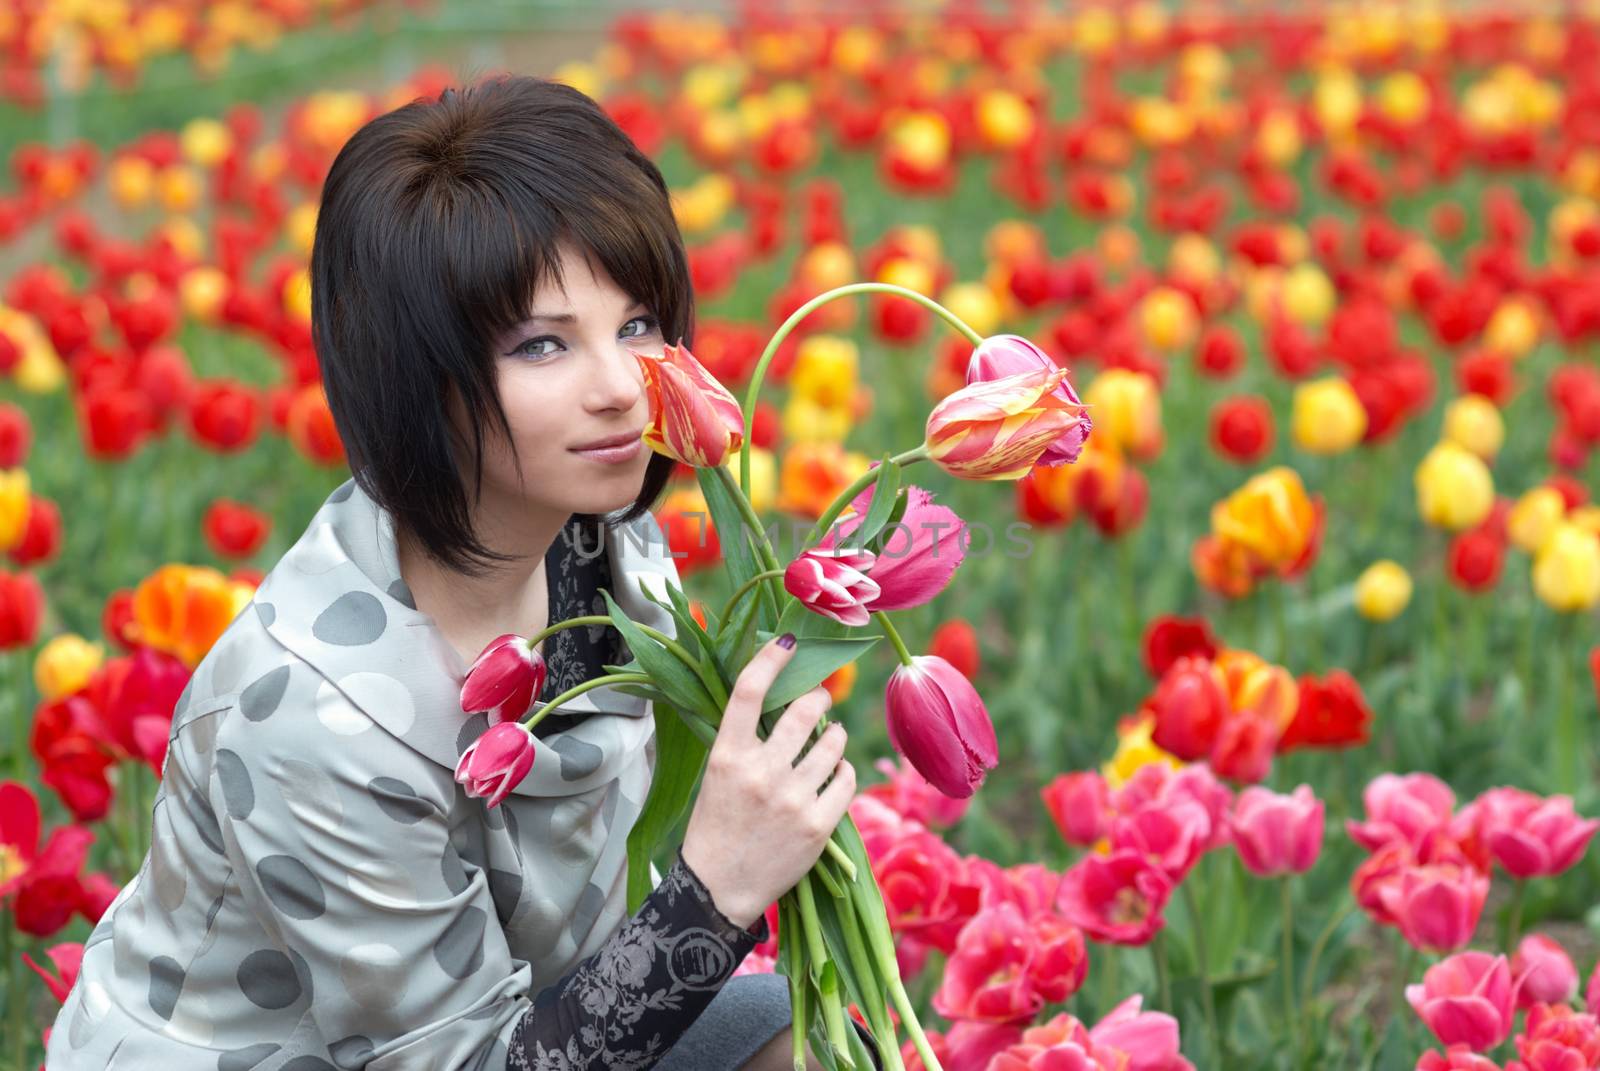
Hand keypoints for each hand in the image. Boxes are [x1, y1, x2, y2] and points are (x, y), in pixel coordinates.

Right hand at [680, 634, 855, 929]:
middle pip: (803, 711)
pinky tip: (835, 773)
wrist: (718, 888)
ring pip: (832, 743)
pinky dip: (844, 770)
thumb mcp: (719, 775)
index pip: (749, 691)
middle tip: (820, 698)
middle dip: (818, 697)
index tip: (788, 642)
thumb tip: (785, 699)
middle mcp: (760, 773)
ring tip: (830, 737)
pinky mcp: (817, 825)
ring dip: (834, 734)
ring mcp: (791, 800)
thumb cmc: (717, 826)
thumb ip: (747, 741)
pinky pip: (846, 778)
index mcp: (727, 756)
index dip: (771, 658)